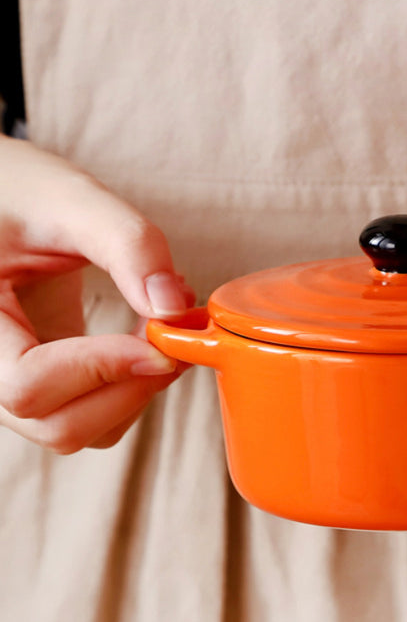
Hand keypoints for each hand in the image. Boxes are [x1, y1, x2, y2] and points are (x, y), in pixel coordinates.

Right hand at [0, 136, 192, 452]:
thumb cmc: (16, 190)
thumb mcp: (68, 197)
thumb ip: (127, 244)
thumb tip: (175, 309)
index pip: (27, 388)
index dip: (100, 369)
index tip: (158, 337)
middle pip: (57, 426)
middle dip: (129, 387)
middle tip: (171, 335)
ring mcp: (6, 382)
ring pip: (76, 431)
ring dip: (134, 393)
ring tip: (158, 332)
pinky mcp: (39, 381)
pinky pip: (85, 416)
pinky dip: (128, 391)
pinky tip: (144, 342)